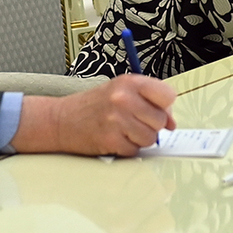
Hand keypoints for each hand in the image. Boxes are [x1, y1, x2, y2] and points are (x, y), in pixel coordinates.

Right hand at [10, 75, 176, 156]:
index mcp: (129, 82)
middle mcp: (123, 99)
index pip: (167, 95)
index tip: (157, 110)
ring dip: (139, 139)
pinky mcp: (111, 140)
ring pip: (150, 138)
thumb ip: (148, 101)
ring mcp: (117, 120)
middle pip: (160, 120)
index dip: (165, 106)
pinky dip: (127, 148)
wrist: (61, 120)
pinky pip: (135, 150)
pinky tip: (114, 138)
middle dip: (151, 125)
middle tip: (133, 121)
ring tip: (122, 130)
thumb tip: (171, 122)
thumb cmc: (93, 105)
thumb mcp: (120, 92)